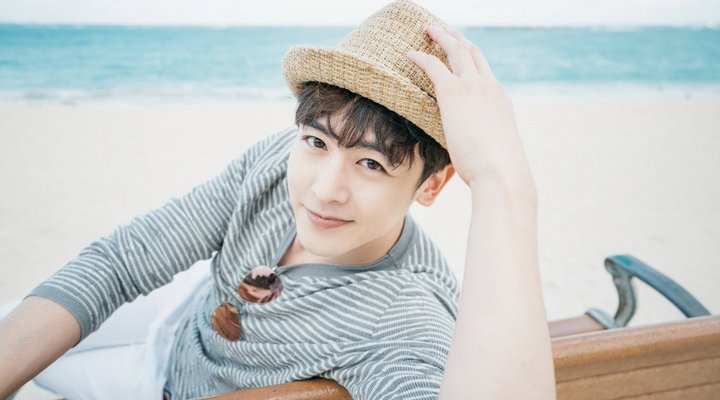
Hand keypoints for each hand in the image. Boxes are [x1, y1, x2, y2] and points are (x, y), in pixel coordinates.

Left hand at [406, 25, 533, 191]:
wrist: (501, 173)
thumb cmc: (498, 173)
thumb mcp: (493, 154)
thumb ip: (482, 148)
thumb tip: (475, 161)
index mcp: (500, 102)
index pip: (485, 73)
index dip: (473, 60)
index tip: (463, 54)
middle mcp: (489, 88)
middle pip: (474, 53)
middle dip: (458, 40)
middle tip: (445, 32)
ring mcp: (474, 87)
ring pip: (457, 50)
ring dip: (442, 37)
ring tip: (428, 30)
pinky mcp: (454, 92)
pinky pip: (434, 65)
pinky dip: (421, 56)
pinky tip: (409, 53)